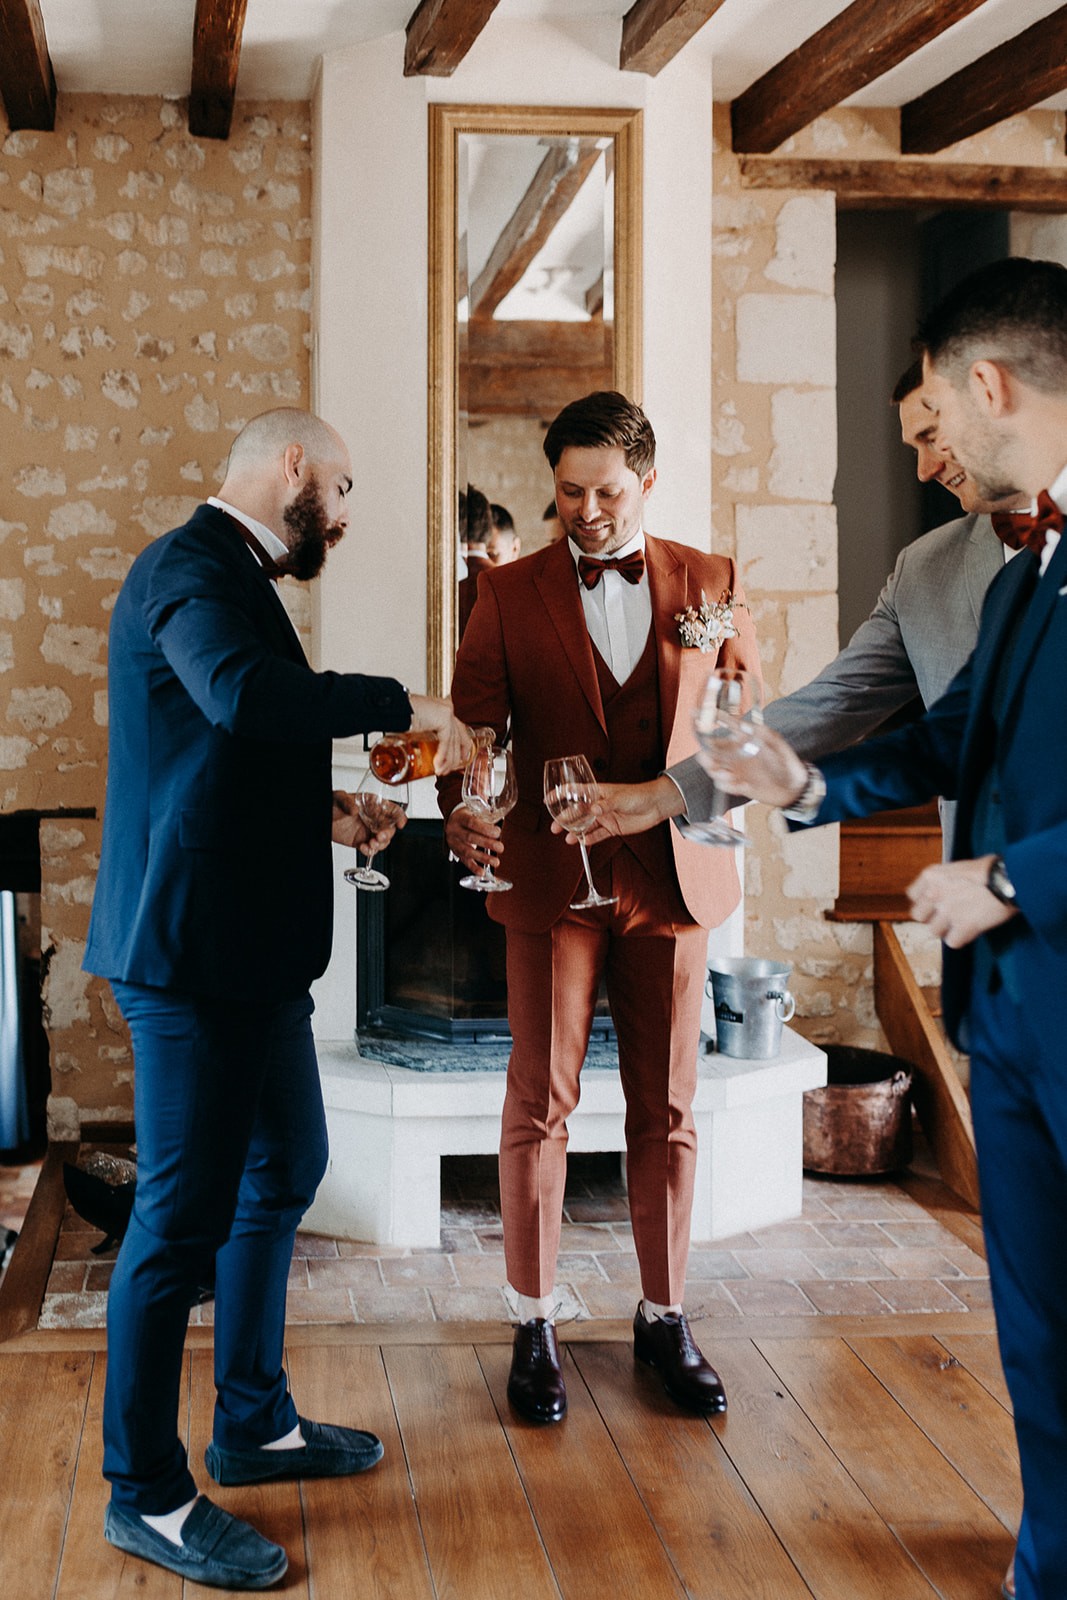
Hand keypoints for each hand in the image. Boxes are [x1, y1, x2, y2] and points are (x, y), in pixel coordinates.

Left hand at [332, 790, 406, 855]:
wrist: (323, 817)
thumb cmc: (332, 804)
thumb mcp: (338, 798)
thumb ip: (346, 802)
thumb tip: (354, 810)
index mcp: (373, 805)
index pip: (392, 810)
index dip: (399, 816)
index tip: (401, 823)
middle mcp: (373, 819)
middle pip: (390, 828)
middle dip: (388, 834)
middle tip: (380, 836)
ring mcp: (368, 831)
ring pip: (383, 841)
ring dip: (380, 844)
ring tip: (371, 844)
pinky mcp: (361, 842)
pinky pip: (371, 849)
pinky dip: (370, 851)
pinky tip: (364, 847)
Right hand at [407, 693, 471, 773]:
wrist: (393, 709)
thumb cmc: (399, 715)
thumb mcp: (418, 725)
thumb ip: (426, 733)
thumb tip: (427, 750)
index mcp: (442, 708)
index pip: (458, 728)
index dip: (463, 745)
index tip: (463, 757)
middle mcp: (447, 709)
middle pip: (458, 736)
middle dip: (455, 756)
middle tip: (449, 769)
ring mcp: (446, 712)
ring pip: (452, 742)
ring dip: (447, 760)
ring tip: (441, 771)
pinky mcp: (443, 718)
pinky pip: (445, 742)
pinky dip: (442, 755)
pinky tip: (438, 764)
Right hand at [445, 803, 502, 874]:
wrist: (453, 818)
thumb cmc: (468, 814)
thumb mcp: (474, 810)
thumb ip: (486, 816)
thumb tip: (504, 818)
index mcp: (459, 817)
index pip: (471, 823)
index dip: (485, 828)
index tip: (498, 832)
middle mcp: (454, 830)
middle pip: (470, 838)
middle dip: (487, 843)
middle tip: (500, 847)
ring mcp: (453, 842)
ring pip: (467, 851)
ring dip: (482, 858)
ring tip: (496, 862)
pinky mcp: (455, 851)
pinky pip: (464, 860)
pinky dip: (473, 867)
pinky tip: (482, 872)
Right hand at [549, 777, 681, 846]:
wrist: (655, 806)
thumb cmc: (638, 795)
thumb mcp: (620, 798)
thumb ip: (605, 805)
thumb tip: (593, 810)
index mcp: (597, 792)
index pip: (575, 791)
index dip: (560, 794)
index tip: (548, 800)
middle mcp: (598, 805)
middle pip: (577, 812)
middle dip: (565, 819)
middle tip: (556, 827)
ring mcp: (605, 817)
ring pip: (586, 825)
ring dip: (576, 831)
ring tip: (567, 838)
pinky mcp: (612, 828)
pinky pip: (598, 834)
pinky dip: (590, 839)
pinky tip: (583, 842)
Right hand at [699, 722, 808, 808]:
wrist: (794, 786)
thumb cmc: (786, 761)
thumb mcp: (777, 743)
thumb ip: (763, 734)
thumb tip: (746, 725)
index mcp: (742, 740)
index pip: (722, 727)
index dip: (708, 720)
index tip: (694, 713)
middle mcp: (735, 754)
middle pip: (710, 752)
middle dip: (705, 756)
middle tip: (710, 760)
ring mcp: (736, 770)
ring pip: (713, 769)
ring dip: (715, 772)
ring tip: (729, 775)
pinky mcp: (738, 785)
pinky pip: (723, 785)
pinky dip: (727, 785)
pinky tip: (740, 785)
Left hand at [907, 856, 1018, 947]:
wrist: (1010, 879)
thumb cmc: (991, 869)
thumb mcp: (960, 866)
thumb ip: (946, 880)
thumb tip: (945, 890)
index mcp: (932, 875)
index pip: (912, 895)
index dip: (924, 901)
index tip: (935, 902)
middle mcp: (935, 893)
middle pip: (918, 916)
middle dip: (931, 917)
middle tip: (946, 915)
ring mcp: (948, 911)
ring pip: (934, 932)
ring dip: (947, 929)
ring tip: (961, 922)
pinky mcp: (964, 927)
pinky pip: (952, 942)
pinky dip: (961, 939)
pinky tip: (970, 931)